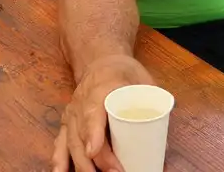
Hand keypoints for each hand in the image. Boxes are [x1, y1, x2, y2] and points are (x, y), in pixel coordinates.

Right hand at [52, 55, 153, 171]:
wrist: (102, 62)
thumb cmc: (125, 73)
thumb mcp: (143, 81)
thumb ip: (153, 108)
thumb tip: (163, 145)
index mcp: (102, 87)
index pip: (93, 112)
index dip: (92, 132)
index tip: (94, 151)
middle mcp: (82, 101)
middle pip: (82, 134)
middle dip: (96, 158)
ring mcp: (72, 113)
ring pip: (71, 142)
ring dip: (81, 164)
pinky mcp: (68, 123)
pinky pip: (60, 143)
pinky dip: (60, 160)